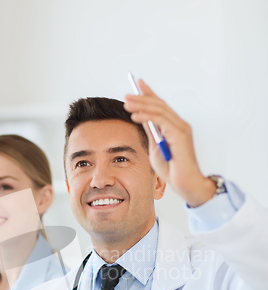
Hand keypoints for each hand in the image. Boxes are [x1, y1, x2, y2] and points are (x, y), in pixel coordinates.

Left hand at [124, 79, 215, 206]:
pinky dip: (147, 116)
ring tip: (127, 104)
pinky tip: (135, 115)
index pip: (161, 105)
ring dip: (141, 105)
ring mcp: (181, 128)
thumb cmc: (172, 169)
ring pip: (159, 110)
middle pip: (159, 104)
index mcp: (175, 126)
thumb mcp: (156, 148)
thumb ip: (152, 132)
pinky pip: (161, 120)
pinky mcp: (180, 134)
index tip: (137, 84)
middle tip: (126, 95)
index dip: (149, 93)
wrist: (184, 184)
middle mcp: (180, 124)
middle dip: (142, 98)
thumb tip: (142, 119)